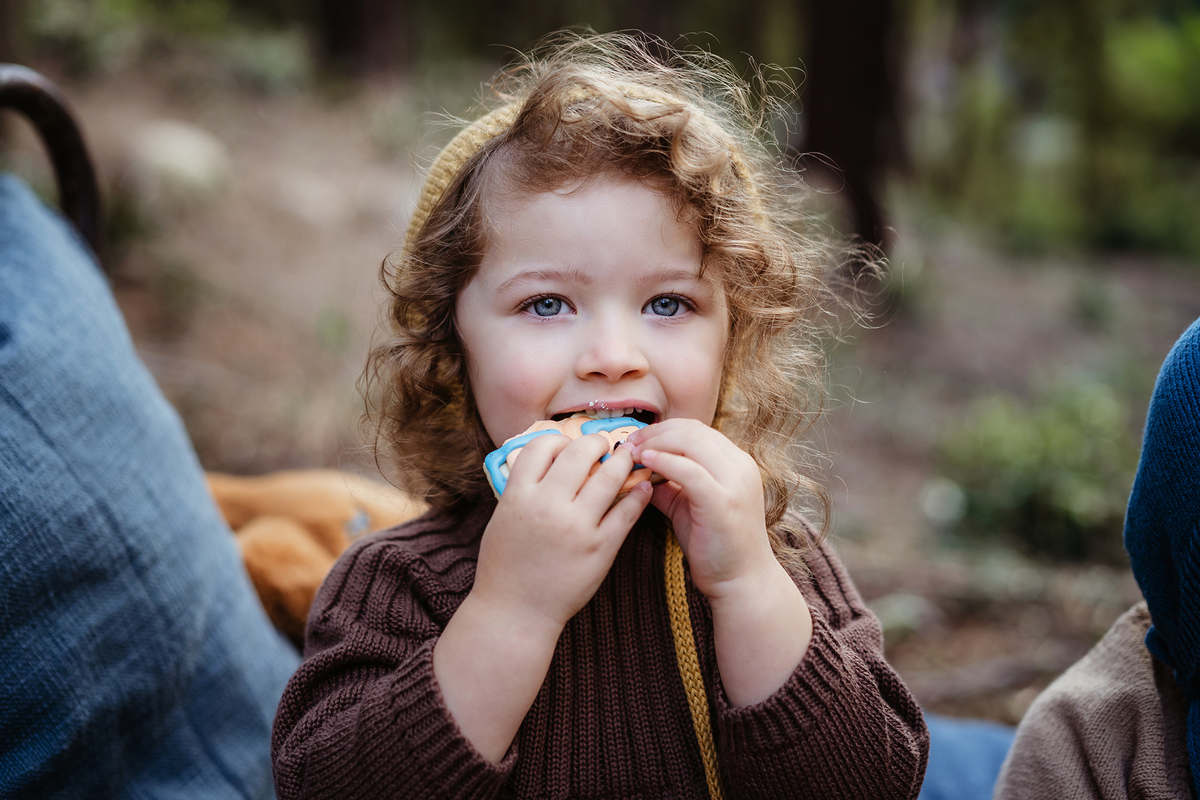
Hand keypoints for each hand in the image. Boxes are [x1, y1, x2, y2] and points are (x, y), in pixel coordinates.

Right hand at [473, 432, 652, 633]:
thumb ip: (523, 489)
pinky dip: (637, 494)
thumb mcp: (503, 518)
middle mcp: (548, 506)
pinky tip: (641, 487)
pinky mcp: (600, 548)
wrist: (516, 612)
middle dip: (595, 443)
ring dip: (622, 461)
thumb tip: (549, 460)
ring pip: (609, 476)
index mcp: (519, 496)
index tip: (566, 445)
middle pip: (579, 452)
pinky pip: (626, 511)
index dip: (557, 440)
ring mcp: (577, 527)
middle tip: (602, 446)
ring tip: (626, 458)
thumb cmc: (505, 566)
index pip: (541, 446)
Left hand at [626, 419, 811, 706]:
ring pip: (690, 442)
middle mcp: (739, 466)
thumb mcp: (689, 506)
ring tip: (630, 453)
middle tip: (626, 444)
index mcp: (735, 463)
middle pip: (691, 430)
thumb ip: (669, 485)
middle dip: (654, 433)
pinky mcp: (723, 501)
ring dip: (655, 444)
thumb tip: (638, 471)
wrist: (741, 581)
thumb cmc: (715, 546)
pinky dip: (664, 462)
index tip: (634, 441)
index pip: (695, 429)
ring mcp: (735, 482)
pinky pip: (690, 471)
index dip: (661, 430)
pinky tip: (645, 463)